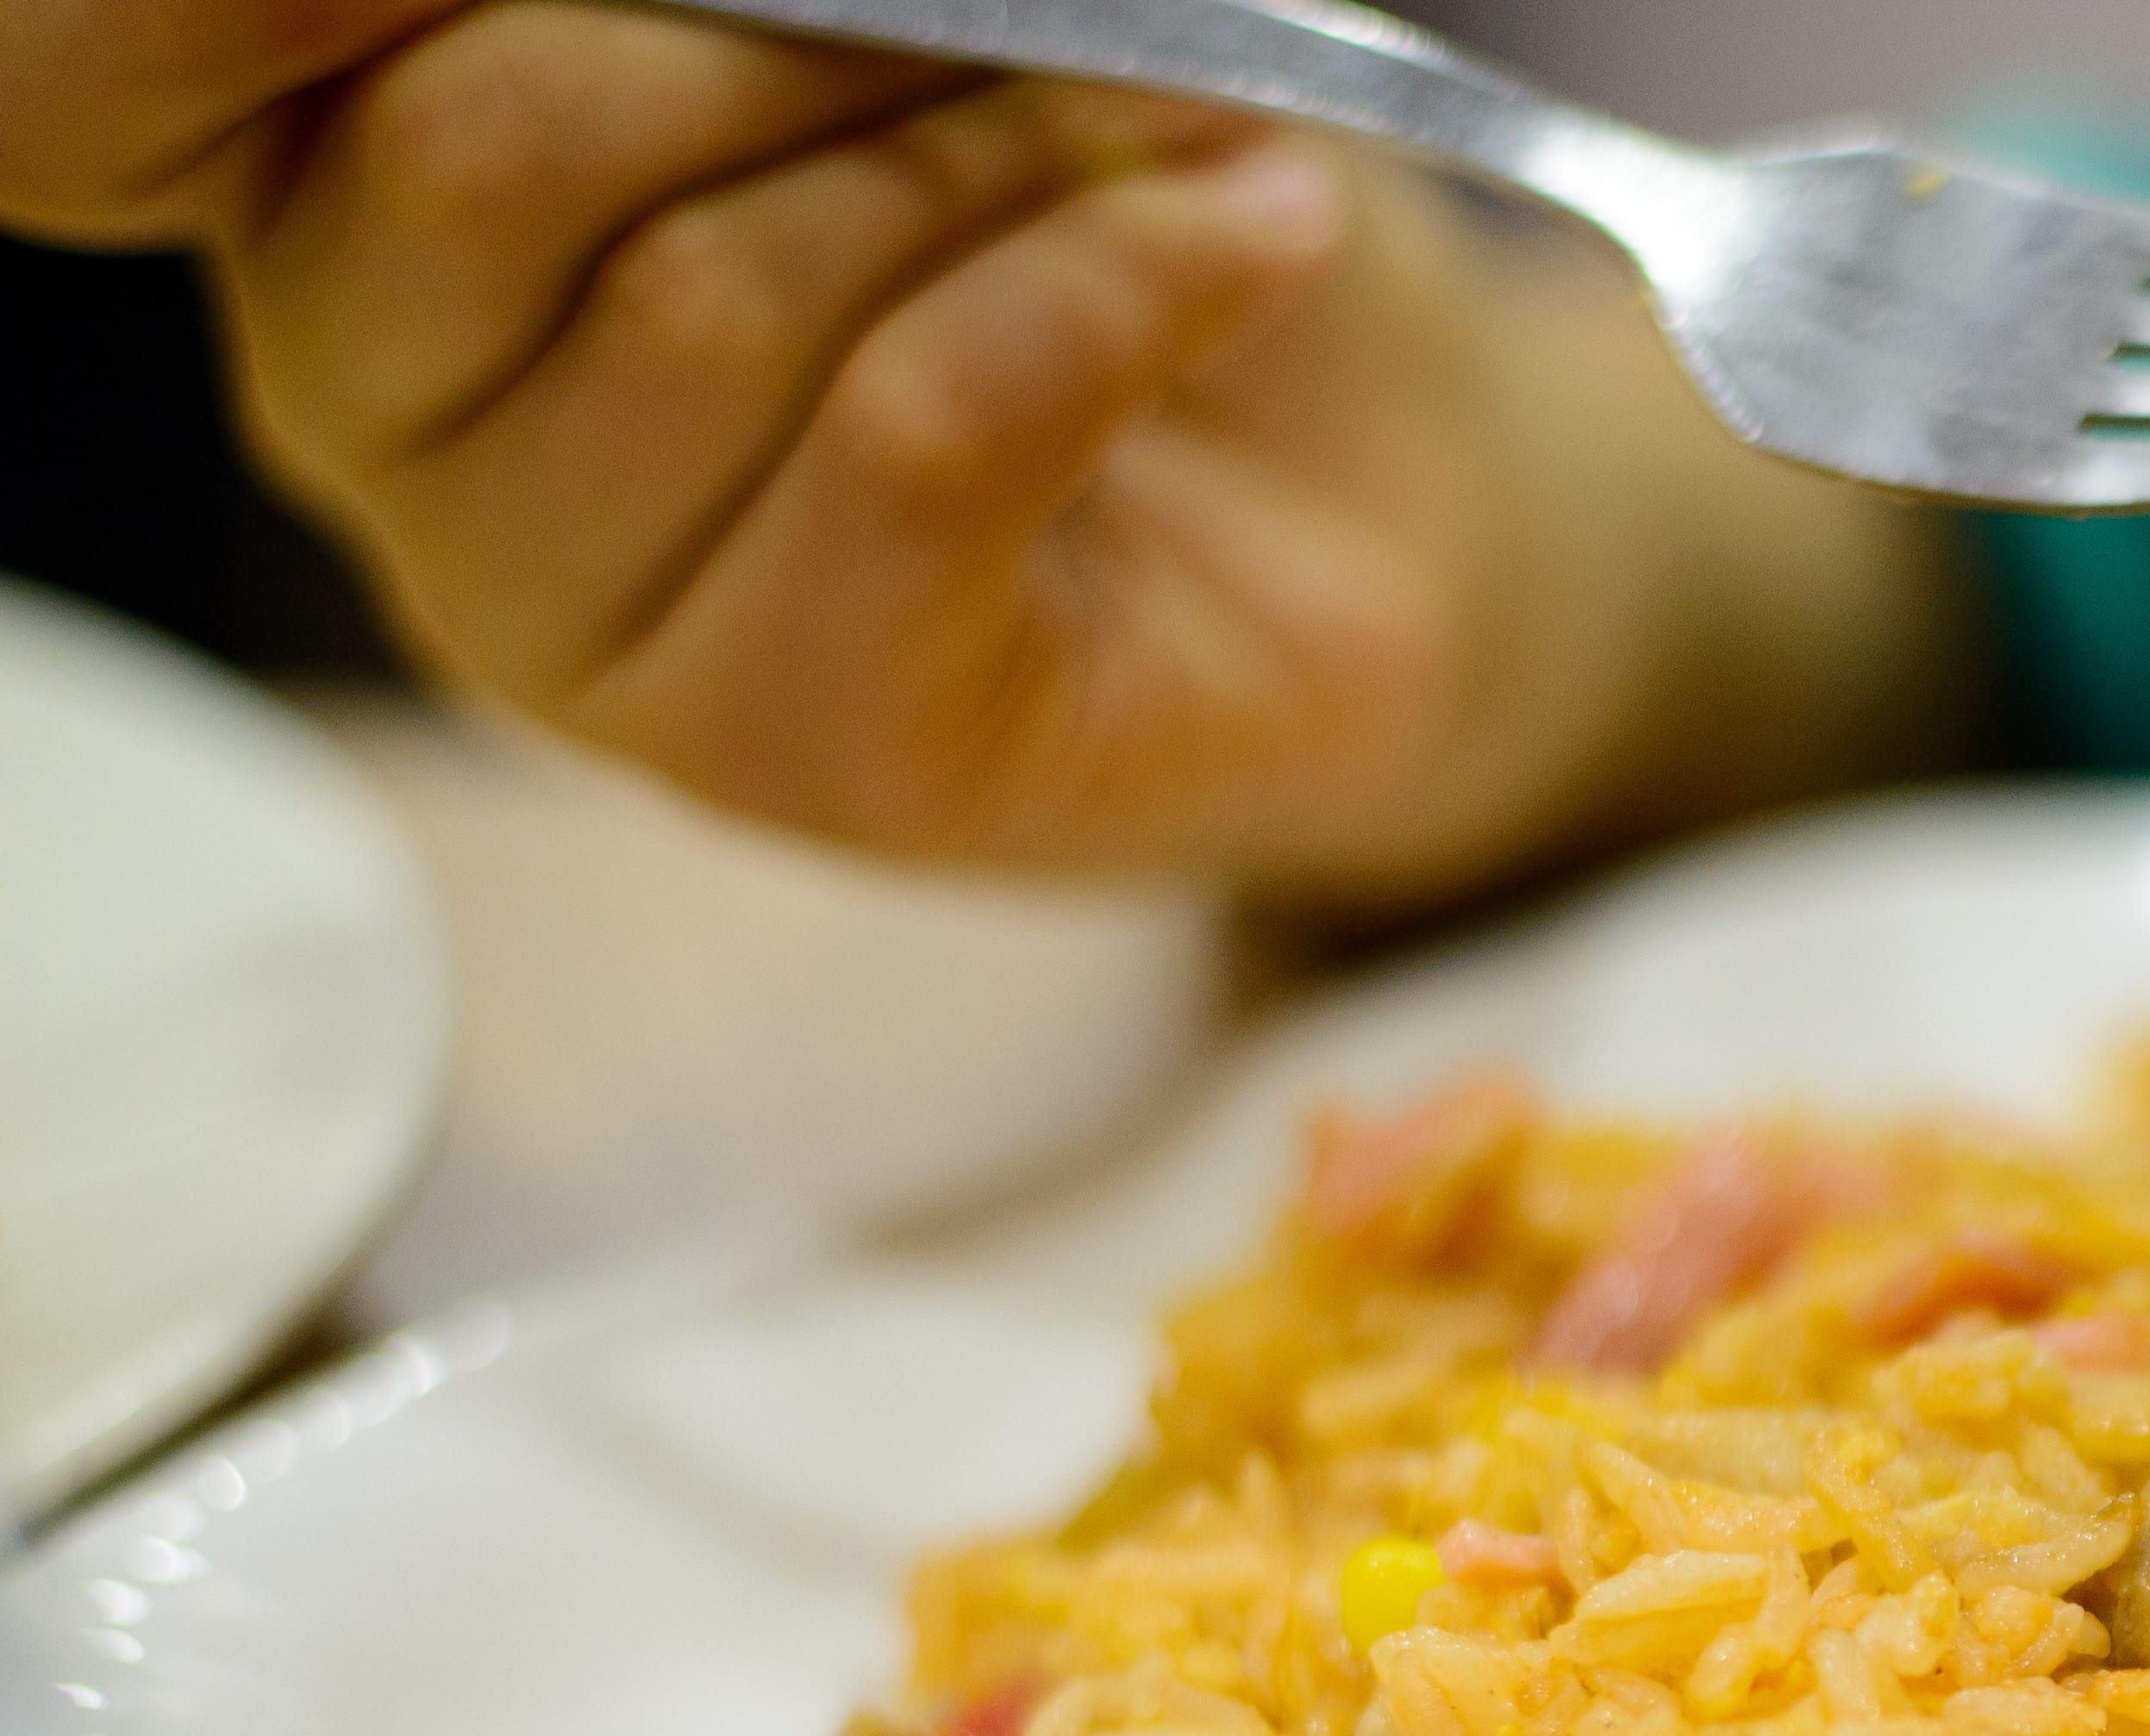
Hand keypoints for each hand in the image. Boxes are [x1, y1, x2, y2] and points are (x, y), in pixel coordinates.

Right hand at [0, 0, 1967, 905]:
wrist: (1429, 512)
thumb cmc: (1184, 232)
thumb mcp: (1007, 41)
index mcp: (398, 207)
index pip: (215, 52)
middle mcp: (432, 412)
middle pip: (477, 157)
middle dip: (788, 35)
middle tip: (1063, 8)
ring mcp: (604, 606)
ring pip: (697, 309)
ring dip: (972, 155)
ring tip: (1180, 116)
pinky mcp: (812, 743)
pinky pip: (887, 470)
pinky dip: (1080, 302)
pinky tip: (1229, 238)